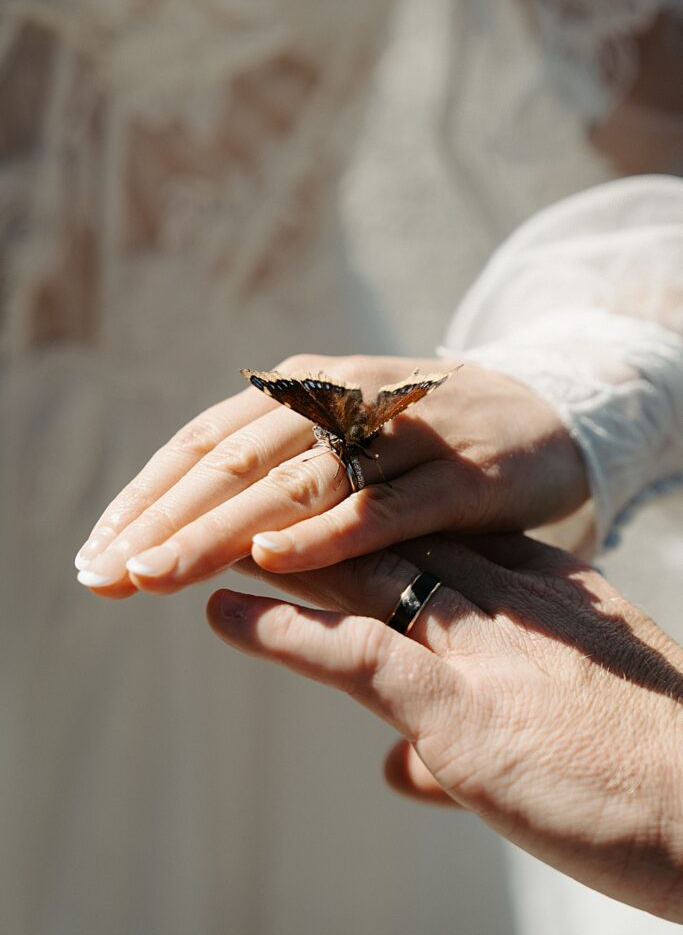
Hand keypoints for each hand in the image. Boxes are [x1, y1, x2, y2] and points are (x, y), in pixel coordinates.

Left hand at [75, 354, 587, 596]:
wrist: (546, 412)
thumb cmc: (425, 444)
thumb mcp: (345, 445)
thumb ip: (277, 478)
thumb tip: (189, 536)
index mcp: (303, 391)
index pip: (204, 444)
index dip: (144, 498)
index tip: (95, 557)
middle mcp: (341, 399)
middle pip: (236, 463)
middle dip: (164, 521)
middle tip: (106, 575)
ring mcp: (401, 431)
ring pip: (298, 483)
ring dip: (223, 529)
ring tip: (159, 573)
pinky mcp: (459, 472)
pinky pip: (385, 505)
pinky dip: (327, 530)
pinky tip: (272, 558)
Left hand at [207, 534, 682, 921]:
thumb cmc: (649, 771)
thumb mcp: (563, 717)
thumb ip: (470, 729)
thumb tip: (400, 767)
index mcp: (536, 585)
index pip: (428, 535)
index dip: (358, 524)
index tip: (306, 514)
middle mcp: (504, 595)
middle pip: (383, 540)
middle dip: (306, 524)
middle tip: (239, 505)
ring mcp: (480, 644)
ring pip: (358, 574)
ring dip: (274, 559)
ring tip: (207, 543)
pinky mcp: (461, 707)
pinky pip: (353, 651)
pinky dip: (281, 630)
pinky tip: (224, 614)